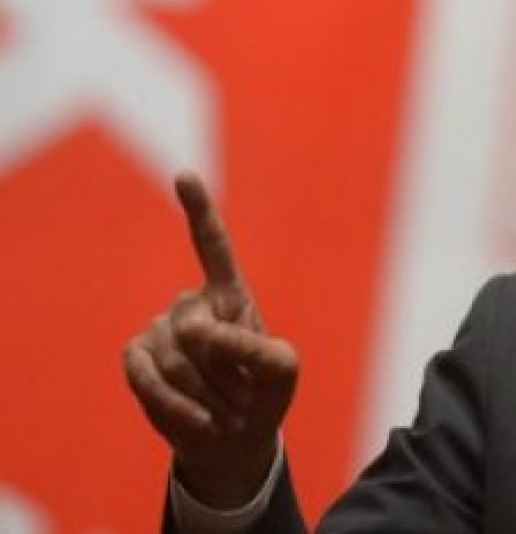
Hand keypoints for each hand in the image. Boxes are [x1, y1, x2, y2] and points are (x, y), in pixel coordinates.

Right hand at [123, 172, 298, 507]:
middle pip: (198, 329)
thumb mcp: (281, 371)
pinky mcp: (138, 357)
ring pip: (175, 356)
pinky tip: (198, 420)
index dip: (199, 210)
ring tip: (225, 410)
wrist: (234, 436)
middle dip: (225, 372)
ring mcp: (160, 329)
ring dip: (206, 393)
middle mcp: (191, 304)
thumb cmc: (263, 393)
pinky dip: (174, 404)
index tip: (184, 175)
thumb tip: (192, 328)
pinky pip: (146, 377)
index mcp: (231, 294)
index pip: (212, 246)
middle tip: (244, 399)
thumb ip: (252, 346)